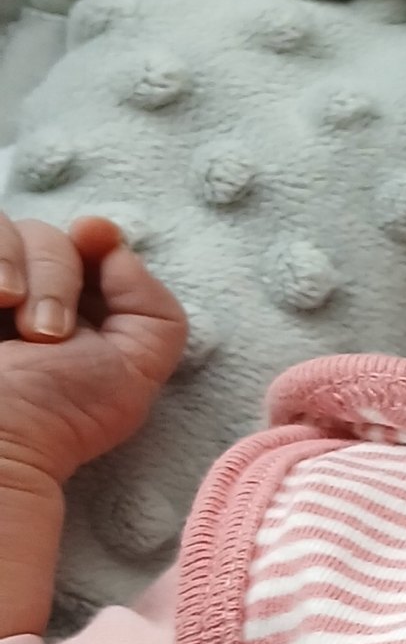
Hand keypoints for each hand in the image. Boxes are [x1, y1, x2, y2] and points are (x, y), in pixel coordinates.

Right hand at [0, 215, 186, 488]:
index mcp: (72, 308)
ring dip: (15, 265)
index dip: (97, 236)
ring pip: (6, 227)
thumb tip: (117, 250)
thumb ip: (153, 308)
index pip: (85, 243)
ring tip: (14, 320)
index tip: (94, 238)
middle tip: (48, 333)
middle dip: (57, 276)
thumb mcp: (136, 368)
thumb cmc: (62, 416)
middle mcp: (23, 293)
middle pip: (46, 234)